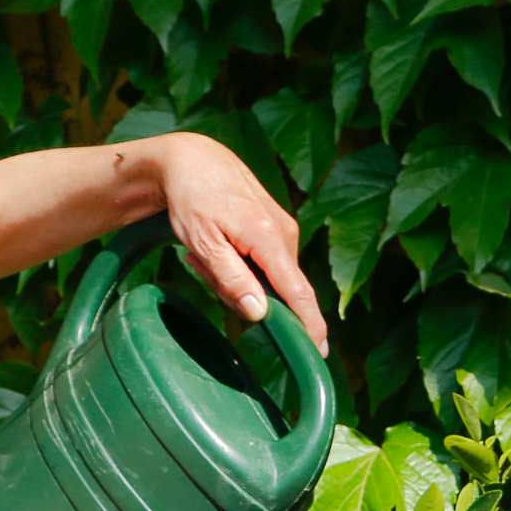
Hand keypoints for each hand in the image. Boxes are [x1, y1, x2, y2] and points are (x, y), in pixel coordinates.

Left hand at [149, 132, 329, 352]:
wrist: (193, 158)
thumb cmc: (191, 199)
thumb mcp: (202, 243)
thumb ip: (232, 280)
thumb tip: (259, 313)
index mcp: (268, 238)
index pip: (298, 292)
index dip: (310, 325)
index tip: (318, 352)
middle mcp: (285, 233)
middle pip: (277, 290)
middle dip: (242, 294)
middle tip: (202, 269)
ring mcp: (285, 229)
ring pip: (269, 278)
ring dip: (238, 277)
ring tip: (206, 253)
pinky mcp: (279, 228)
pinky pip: (266, 263)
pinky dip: (242, 263)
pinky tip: (219, 246)